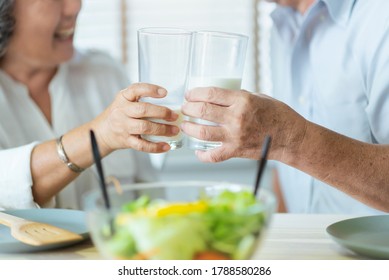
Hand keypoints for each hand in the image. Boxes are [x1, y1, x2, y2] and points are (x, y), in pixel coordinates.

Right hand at [92, 83, 178, 153]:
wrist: (102, 132)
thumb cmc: (120, 114)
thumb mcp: (125, 101)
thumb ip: (141, 98)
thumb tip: (169, 102)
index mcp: (123, 98)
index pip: (135, 89)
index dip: (150, 90)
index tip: (165, 92)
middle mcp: (122, 111)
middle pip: (143, 110)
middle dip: (162, 112)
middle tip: (174, 116)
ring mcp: (123, 127)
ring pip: (144, 127)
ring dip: (162, 129)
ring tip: (174, 130)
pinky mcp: (126, 141)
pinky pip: (142, 145)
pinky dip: (155, 147)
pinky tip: (165, 146)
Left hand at [181, 87, 306, 161]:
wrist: (291, 137)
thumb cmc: (278, 115)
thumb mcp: (259, 97)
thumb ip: (239, 97)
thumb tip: (221, 97)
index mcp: (242, 101)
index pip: (211, 93)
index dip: (196, 93)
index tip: (190, 94)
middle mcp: (236, 118)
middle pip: (203, 111)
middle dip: (189, 108)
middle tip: (185, 107)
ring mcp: (235, 136)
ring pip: (202, 132)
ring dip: (190, 128)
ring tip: (186, 125)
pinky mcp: (236, 151)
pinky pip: (213, 155)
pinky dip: (202, 155)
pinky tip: (197, 150)